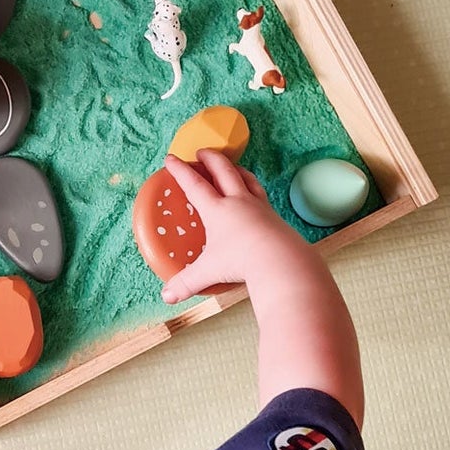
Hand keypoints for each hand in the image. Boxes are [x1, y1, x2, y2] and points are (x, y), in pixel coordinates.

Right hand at [161, 151, 320, 303]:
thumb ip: (186, 283)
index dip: (181, 170)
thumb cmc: (243, 263)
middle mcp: (238, 202)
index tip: (172, 158)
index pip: (194, 184)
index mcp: (217, 210)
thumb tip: (166, 296)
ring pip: (246, 178)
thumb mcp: (209, 273)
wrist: (282, 262)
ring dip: (236, 168)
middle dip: (210, 158)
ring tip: (230, 166)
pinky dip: (253, 188)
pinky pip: (261, 194)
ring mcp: (259, 206)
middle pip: (223, 170)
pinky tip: (252, 195)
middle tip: (202, 152)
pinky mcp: (274, 216)